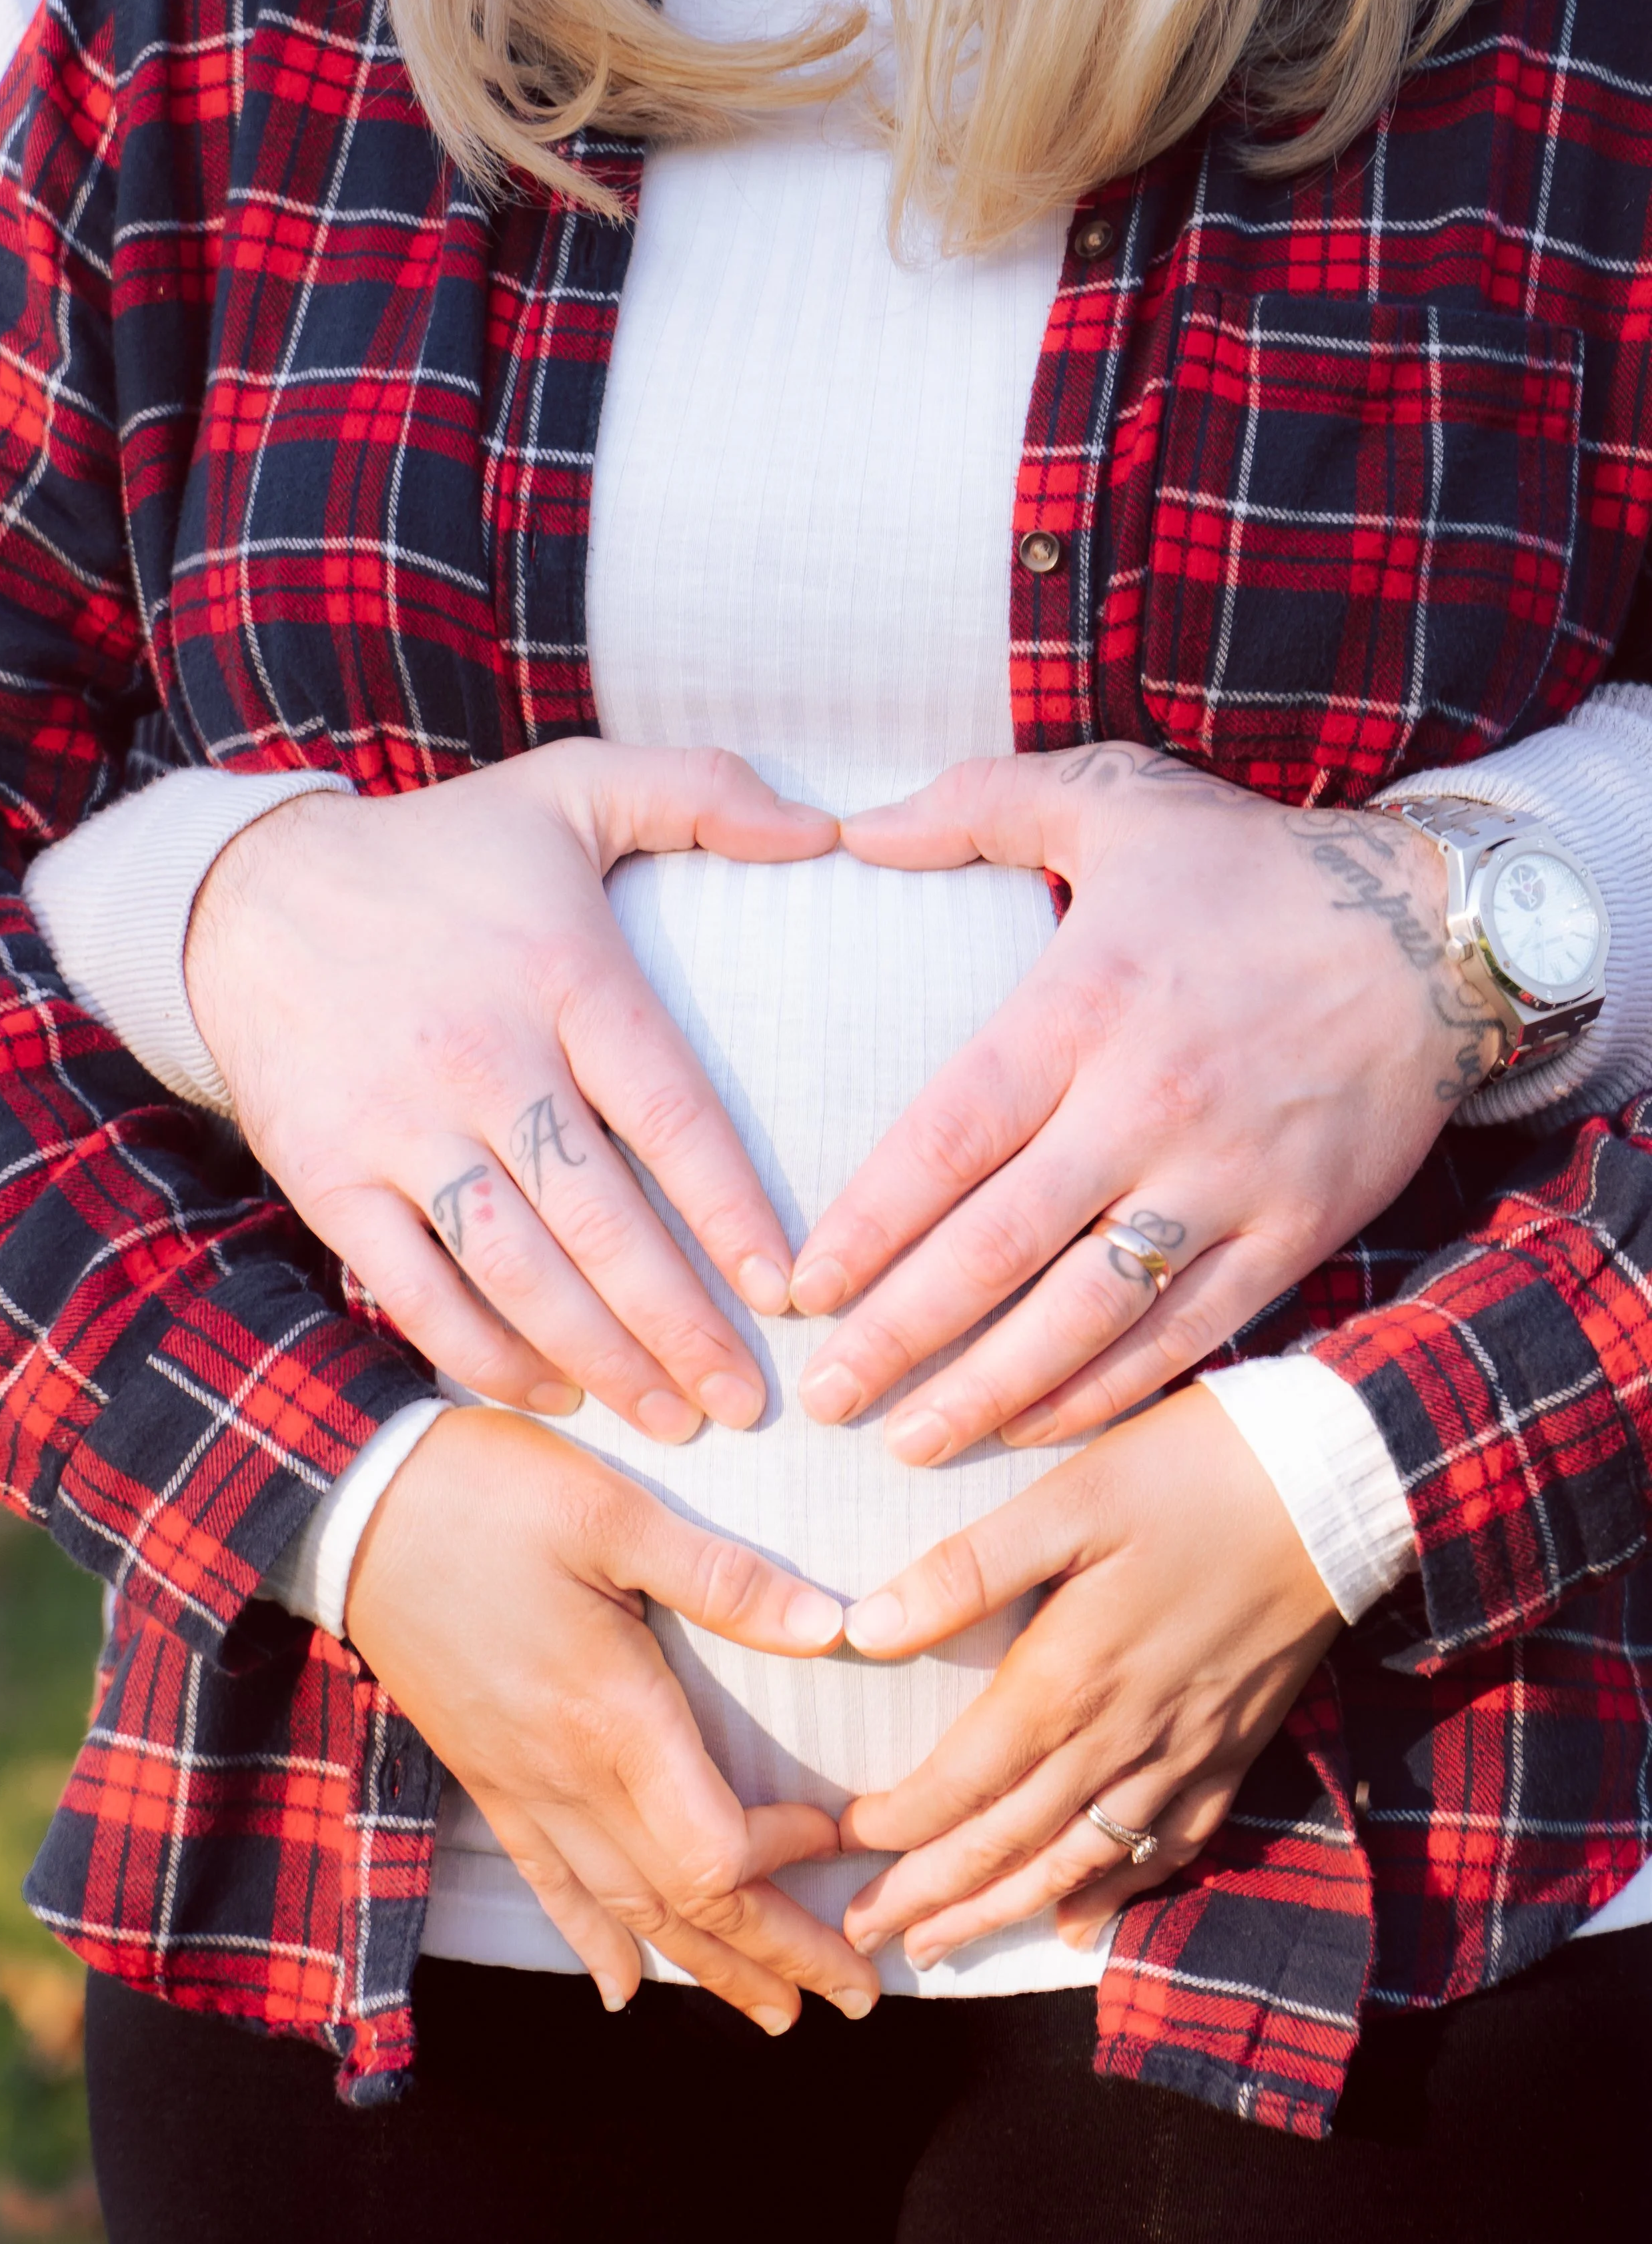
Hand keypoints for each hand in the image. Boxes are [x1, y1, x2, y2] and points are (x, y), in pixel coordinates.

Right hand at [186, 742, 836, 1436]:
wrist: (251, 892)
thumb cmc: (443, 851)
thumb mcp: (573, 785)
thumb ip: (704, 790)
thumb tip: (828, 826)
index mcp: (560, 973)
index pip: (668, 1111)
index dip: (733, 1208)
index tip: (789, 1287)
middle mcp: (480, 1056)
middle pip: (599, 1217)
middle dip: (681, 1323)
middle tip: (750, 1401)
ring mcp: (398, 1125)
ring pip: (514, 1268)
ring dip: (600, 1359)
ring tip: (674, 1419)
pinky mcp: (330, 1175)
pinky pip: (415, 1286)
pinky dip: (484, 1352)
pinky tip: (553, 1394)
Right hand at [345, 1406, 877, 2030]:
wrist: (349, 1510)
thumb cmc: (484, 1498)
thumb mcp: (611, 1513)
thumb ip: (722, 1577)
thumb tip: (830, 1626)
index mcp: (610, 1719)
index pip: (713, 1852)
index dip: (785, 1866)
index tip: (841, 1837)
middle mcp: (566, 1778)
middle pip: (684, 1905)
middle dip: (775, 1956)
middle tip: (856, 1998)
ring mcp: (519, 1787)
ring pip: (625, 1910)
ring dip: (705, 1966)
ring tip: (772, 2009)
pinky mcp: (485, 1776)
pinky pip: (547, 1884)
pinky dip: (594, 1941)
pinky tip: (623, 1984)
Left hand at [789, 745, 1495, 1457]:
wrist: (1442, 926)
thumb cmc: (1259, 865)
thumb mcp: (1117, 798)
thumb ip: (977, 804)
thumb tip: (854, 826)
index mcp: (1085, 1006)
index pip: (948, 1137)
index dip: (868, 1223)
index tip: (800, 1285)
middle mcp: (1148, 1104)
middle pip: (997, 1246)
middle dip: (900, 1333)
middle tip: (826, 1396)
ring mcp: (1227, 1179)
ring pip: (1086, 1313)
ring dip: (989, 1389)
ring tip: (909, 1445)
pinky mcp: (1294, 1229)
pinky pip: (1186, 1333)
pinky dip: (1107, 1390)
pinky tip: (1034, 1425)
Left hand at [835, 1386, 1342, 1967]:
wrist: (1337, 1488)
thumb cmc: (1192, 1474)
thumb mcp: (1068, 1496)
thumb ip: (967, 1570)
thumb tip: (867, 1630)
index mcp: (1069, 1678)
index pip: (962, 1779)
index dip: (897, 1823)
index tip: (839, 1845)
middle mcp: (1122, 1738)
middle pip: (1008, 1842)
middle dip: (930, 1896)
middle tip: (863, 1940)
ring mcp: (1183, 1755)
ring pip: (1078, 1863)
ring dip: (1002, 1911)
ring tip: (941, 1948)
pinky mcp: (1234, 1752)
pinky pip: (1167, 1849)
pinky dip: (1115, 1894)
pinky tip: (1076, 1921)